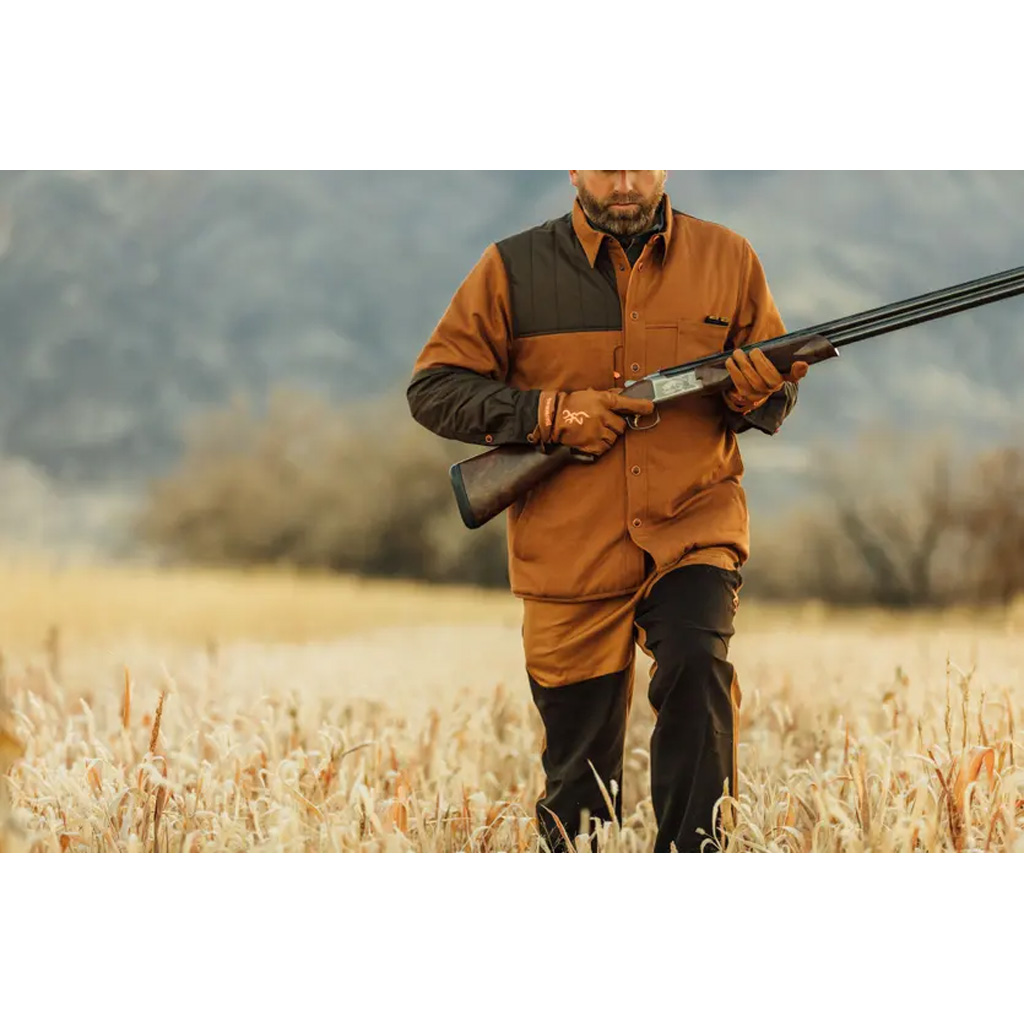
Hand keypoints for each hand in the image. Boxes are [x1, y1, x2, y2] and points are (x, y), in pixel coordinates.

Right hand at [531, 388, 654, 455]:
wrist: (554, 417)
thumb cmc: (572, 404)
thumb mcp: (592, 394)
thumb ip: (610, 395)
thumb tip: (626, 393)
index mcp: (603, 401)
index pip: (627, 403)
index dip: (641, 406)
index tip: (650, 407)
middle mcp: (602, 416)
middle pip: (621, 426)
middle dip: (616, 425)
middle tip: (604, 423)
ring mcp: (597, 431)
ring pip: (614, 438)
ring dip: (608, 436)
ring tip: (595, 430)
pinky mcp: (591, 444)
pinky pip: (605, 448)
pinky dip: (601, 445)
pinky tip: (592, 438)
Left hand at [723, 347, 807, 413]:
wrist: (750, 379)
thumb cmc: (764, 366)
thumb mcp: (775, 360)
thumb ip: (786, 360)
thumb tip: (802, 365)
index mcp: (784, 378)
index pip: (794, 375)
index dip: (797, 371)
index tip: (801, 364)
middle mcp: (773, 389)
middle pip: (767, 380)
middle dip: (758, 363)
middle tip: (752, 351)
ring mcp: (758, 395)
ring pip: (750, 384)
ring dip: (742, 367)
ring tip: (737, 354)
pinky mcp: (745, 397)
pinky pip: (739, 386)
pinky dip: (734, 373)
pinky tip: (730, 362)